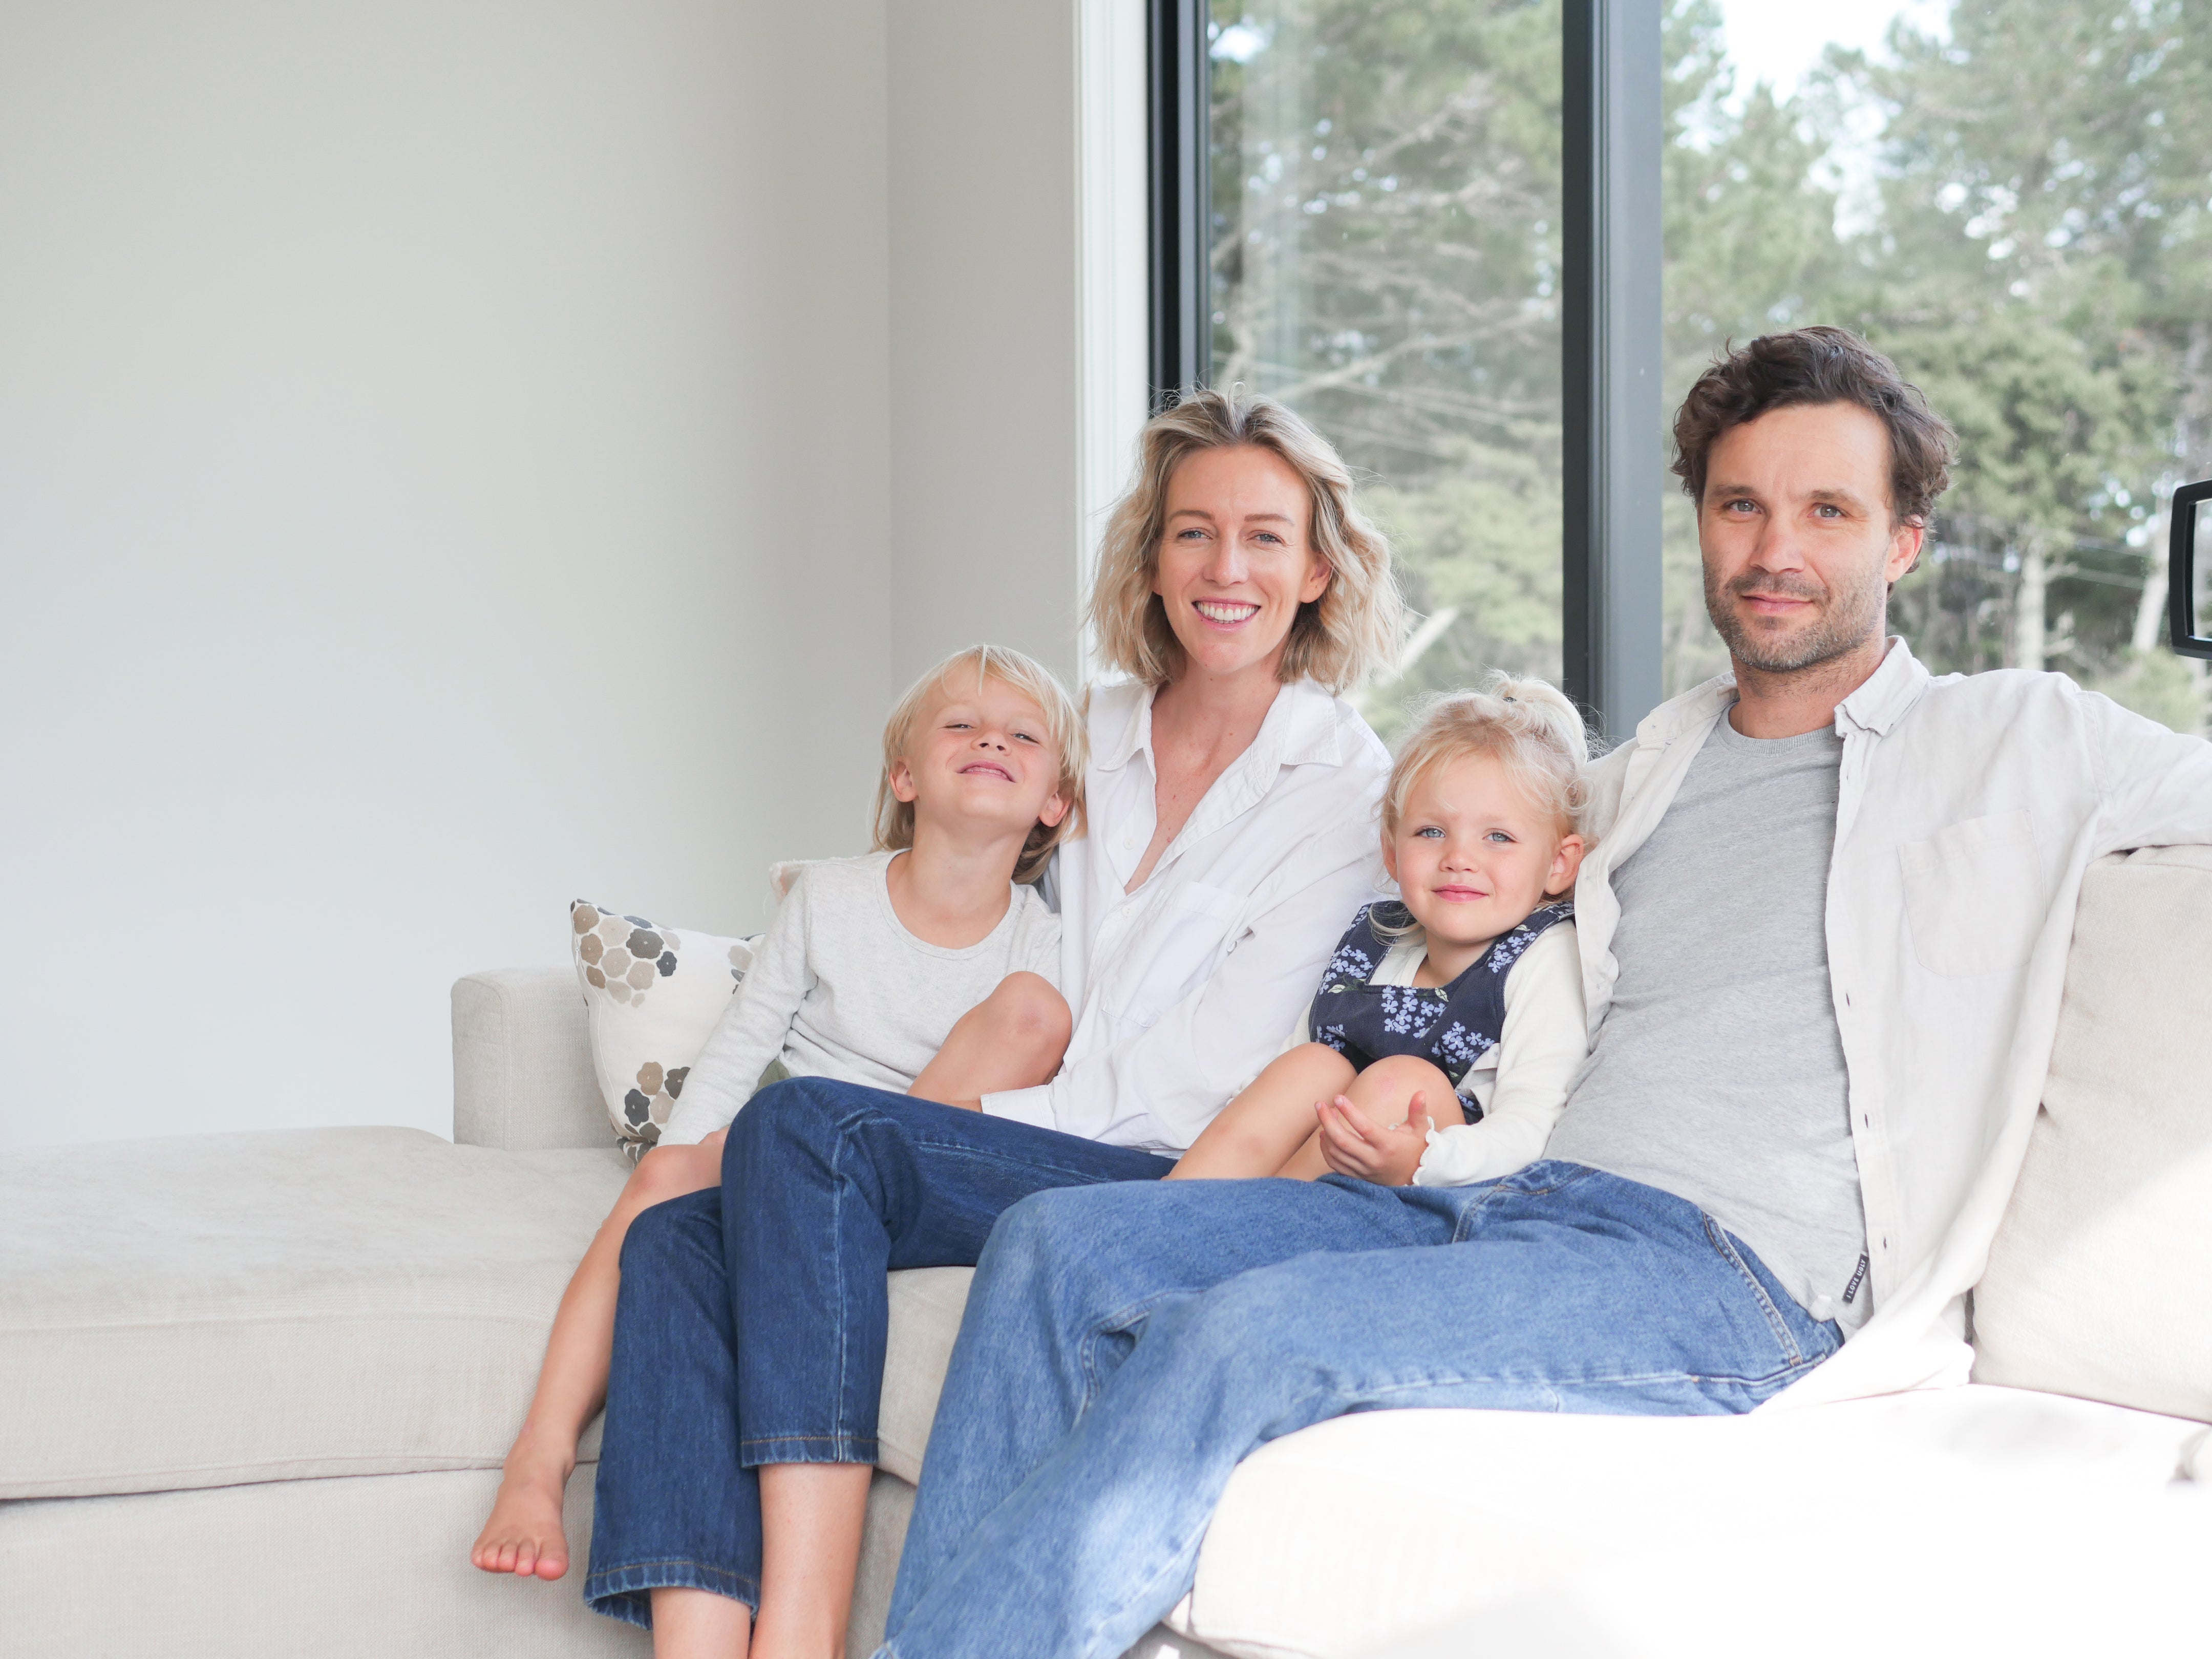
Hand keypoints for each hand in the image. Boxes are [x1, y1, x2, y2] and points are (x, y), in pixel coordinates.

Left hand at [1313, 1090, 1431, 1185]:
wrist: (1415, 1177)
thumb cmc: (1416, 1148)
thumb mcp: (1420, 1130)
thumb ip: (1418, 1111)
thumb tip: (1421, 1092)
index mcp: (1388, 1145)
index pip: (1364, 1128)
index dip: (1349, 1112)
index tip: (1338, 1097)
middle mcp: (1374, 1159)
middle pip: (1342, 1141)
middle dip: (1326, 1121)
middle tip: (1319, 1104)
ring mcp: (1364, 1170)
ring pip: (1336, 1152)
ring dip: (1325, 1132)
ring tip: (1325, 1114)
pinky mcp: (1357, 1176)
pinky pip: (1335, 1164)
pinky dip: (1325, 1149)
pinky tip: (1324, 1134)